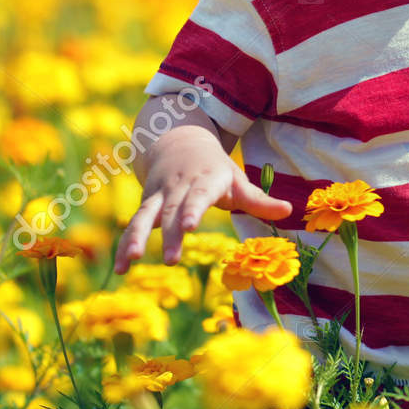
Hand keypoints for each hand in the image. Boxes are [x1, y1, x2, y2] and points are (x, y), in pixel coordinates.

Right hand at [113, 148, 291, 272]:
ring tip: (130, 263)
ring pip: (145, 216)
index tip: (189, 225)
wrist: (177, 139)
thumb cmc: (214, 168)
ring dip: (136, 239)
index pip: (199, 195)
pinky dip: (125, 245)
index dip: (193, 209)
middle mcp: (179, 186)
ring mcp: (159, 194)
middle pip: (171, 211)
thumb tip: (289, 211)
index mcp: (205, 179)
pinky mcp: (145, 203)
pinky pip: (133, 224)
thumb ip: (259, 200)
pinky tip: (119, 269)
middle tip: (171, 260)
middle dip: (169, 235)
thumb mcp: (237, 180)